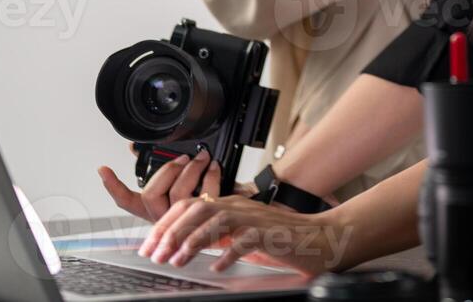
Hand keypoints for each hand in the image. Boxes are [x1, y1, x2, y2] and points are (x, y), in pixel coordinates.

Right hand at [97, 150, 253, 222]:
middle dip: (167, 170)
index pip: (126, 202)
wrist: (228, 221)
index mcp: (153, 210)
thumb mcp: (175, 186)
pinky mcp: (205, 218)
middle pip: (152, 195)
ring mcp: (183, 220)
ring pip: (178, 194)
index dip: (113, 186)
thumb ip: (155, 168)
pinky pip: (205, 194)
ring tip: (200, 158)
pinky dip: (210, 176)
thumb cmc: (200, 202)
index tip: (103, 169)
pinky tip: (213, 166)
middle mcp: (164, 218)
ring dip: (190, 170)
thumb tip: (135, 148)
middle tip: (181, 158)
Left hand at [139, 195, 347, 275]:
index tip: (150, 245)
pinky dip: (228, 254)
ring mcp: (256, 219)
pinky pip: (245, 240)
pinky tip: (217, 267)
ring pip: (216, 219)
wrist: (322, 239)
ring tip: (177, 260)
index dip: (166, 223)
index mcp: (232, 205)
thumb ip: (220, 236)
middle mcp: (241, 207)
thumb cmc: (284, 240)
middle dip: (172, 231)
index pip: (190, 205)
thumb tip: (189, 247)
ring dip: (192, 240)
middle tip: (157, 254)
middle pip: (198, 208)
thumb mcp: (244, 236)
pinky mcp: (271, 234)